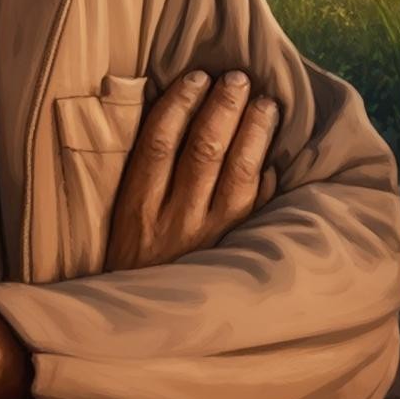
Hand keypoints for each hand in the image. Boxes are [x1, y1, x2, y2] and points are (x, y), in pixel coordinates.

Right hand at [105, 70, 278, 272]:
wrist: (144, 323)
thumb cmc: (132, 259)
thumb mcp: (122, 218)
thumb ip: (144, 174)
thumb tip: (175, 115)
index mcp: (138, 208)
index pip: (160, 143)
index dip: (179, 104)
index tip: (197, 76)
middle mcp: (176, 221)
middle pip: (204, 151)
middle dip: (224, 108)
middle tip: (238, 78)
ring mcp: (211, 238)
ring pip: (239, 176)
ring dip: (254, 134)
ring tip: (266, 104)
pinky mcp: (236, 252)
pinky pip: (259, 209)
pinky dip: (268, 179)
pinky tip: (277, 156)